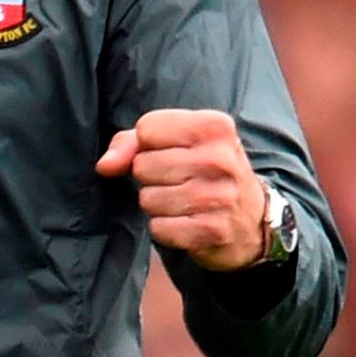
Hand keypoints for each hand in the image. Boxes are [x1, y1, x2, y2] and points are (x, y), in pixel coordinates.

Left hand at [97, 109, 267, 271]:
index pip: (147, 128)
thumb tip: (105, 166)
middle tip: (179, 181)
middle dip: (150, 177)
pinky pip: (159, 228)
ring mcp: (221, 196)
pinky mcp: (214, 230)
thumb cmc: (202, 171)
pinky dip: (165, 228)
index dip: (148, 144)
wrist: (250, 220)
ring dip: (157, 204)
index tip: (173, 151)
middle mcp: (221, 158)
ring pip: (147, 198)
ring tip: (183, 201)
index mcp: (214, 126)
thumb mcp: (174, 142)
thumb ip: (130, 143)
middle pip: (143, 165)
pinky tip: (187, 222)